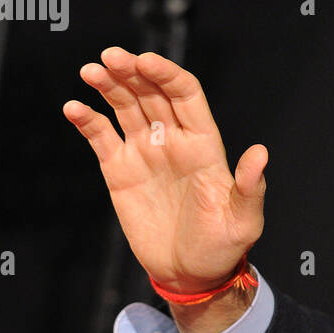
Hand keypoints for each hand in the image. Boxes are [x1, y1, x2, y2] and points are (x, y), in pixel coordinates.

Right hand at [62, 46, 266, 293]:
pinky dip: (87, 120)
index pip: (186, 95)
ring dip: (109, 86)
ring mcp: (145, 154)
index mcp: (204, 145)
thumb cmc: (222, 247)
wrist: (190, 275)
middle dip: (132, 71)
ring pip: (126, 107)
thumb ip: (249, 187)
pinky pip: (102, 137)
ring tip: (90, 71)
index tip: (145, 61)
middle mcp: (173, 141)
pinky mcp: (120, 171)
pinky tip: (73, 107)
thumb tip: (260, 153)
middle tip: (110, 57)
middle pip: (152, 93)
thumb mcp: (243, 221)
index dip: (167, 75)